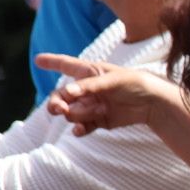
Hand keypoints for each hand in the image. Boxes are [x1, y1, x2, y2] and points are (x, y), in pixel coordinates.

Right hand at [40, 55, 185, 136]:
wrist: (152, 103)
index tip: (38, 59)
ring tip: (101, 109)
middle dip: (57, 103)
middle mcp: (86, 89)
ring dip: (81, 113)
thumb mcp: (112, 80)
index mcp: (89, 72)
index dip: (51, 62)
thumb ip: (89, 86)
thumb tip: (67, 93)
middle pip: (61, 97)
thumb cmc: (133, 83)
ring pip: (71, 113)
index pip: (66, 65)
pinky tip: (81, 130)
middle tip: (60, 109)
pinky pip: (81, 127)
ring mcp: (90, 106)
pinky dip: (80, 129)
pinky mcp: (97, 121)